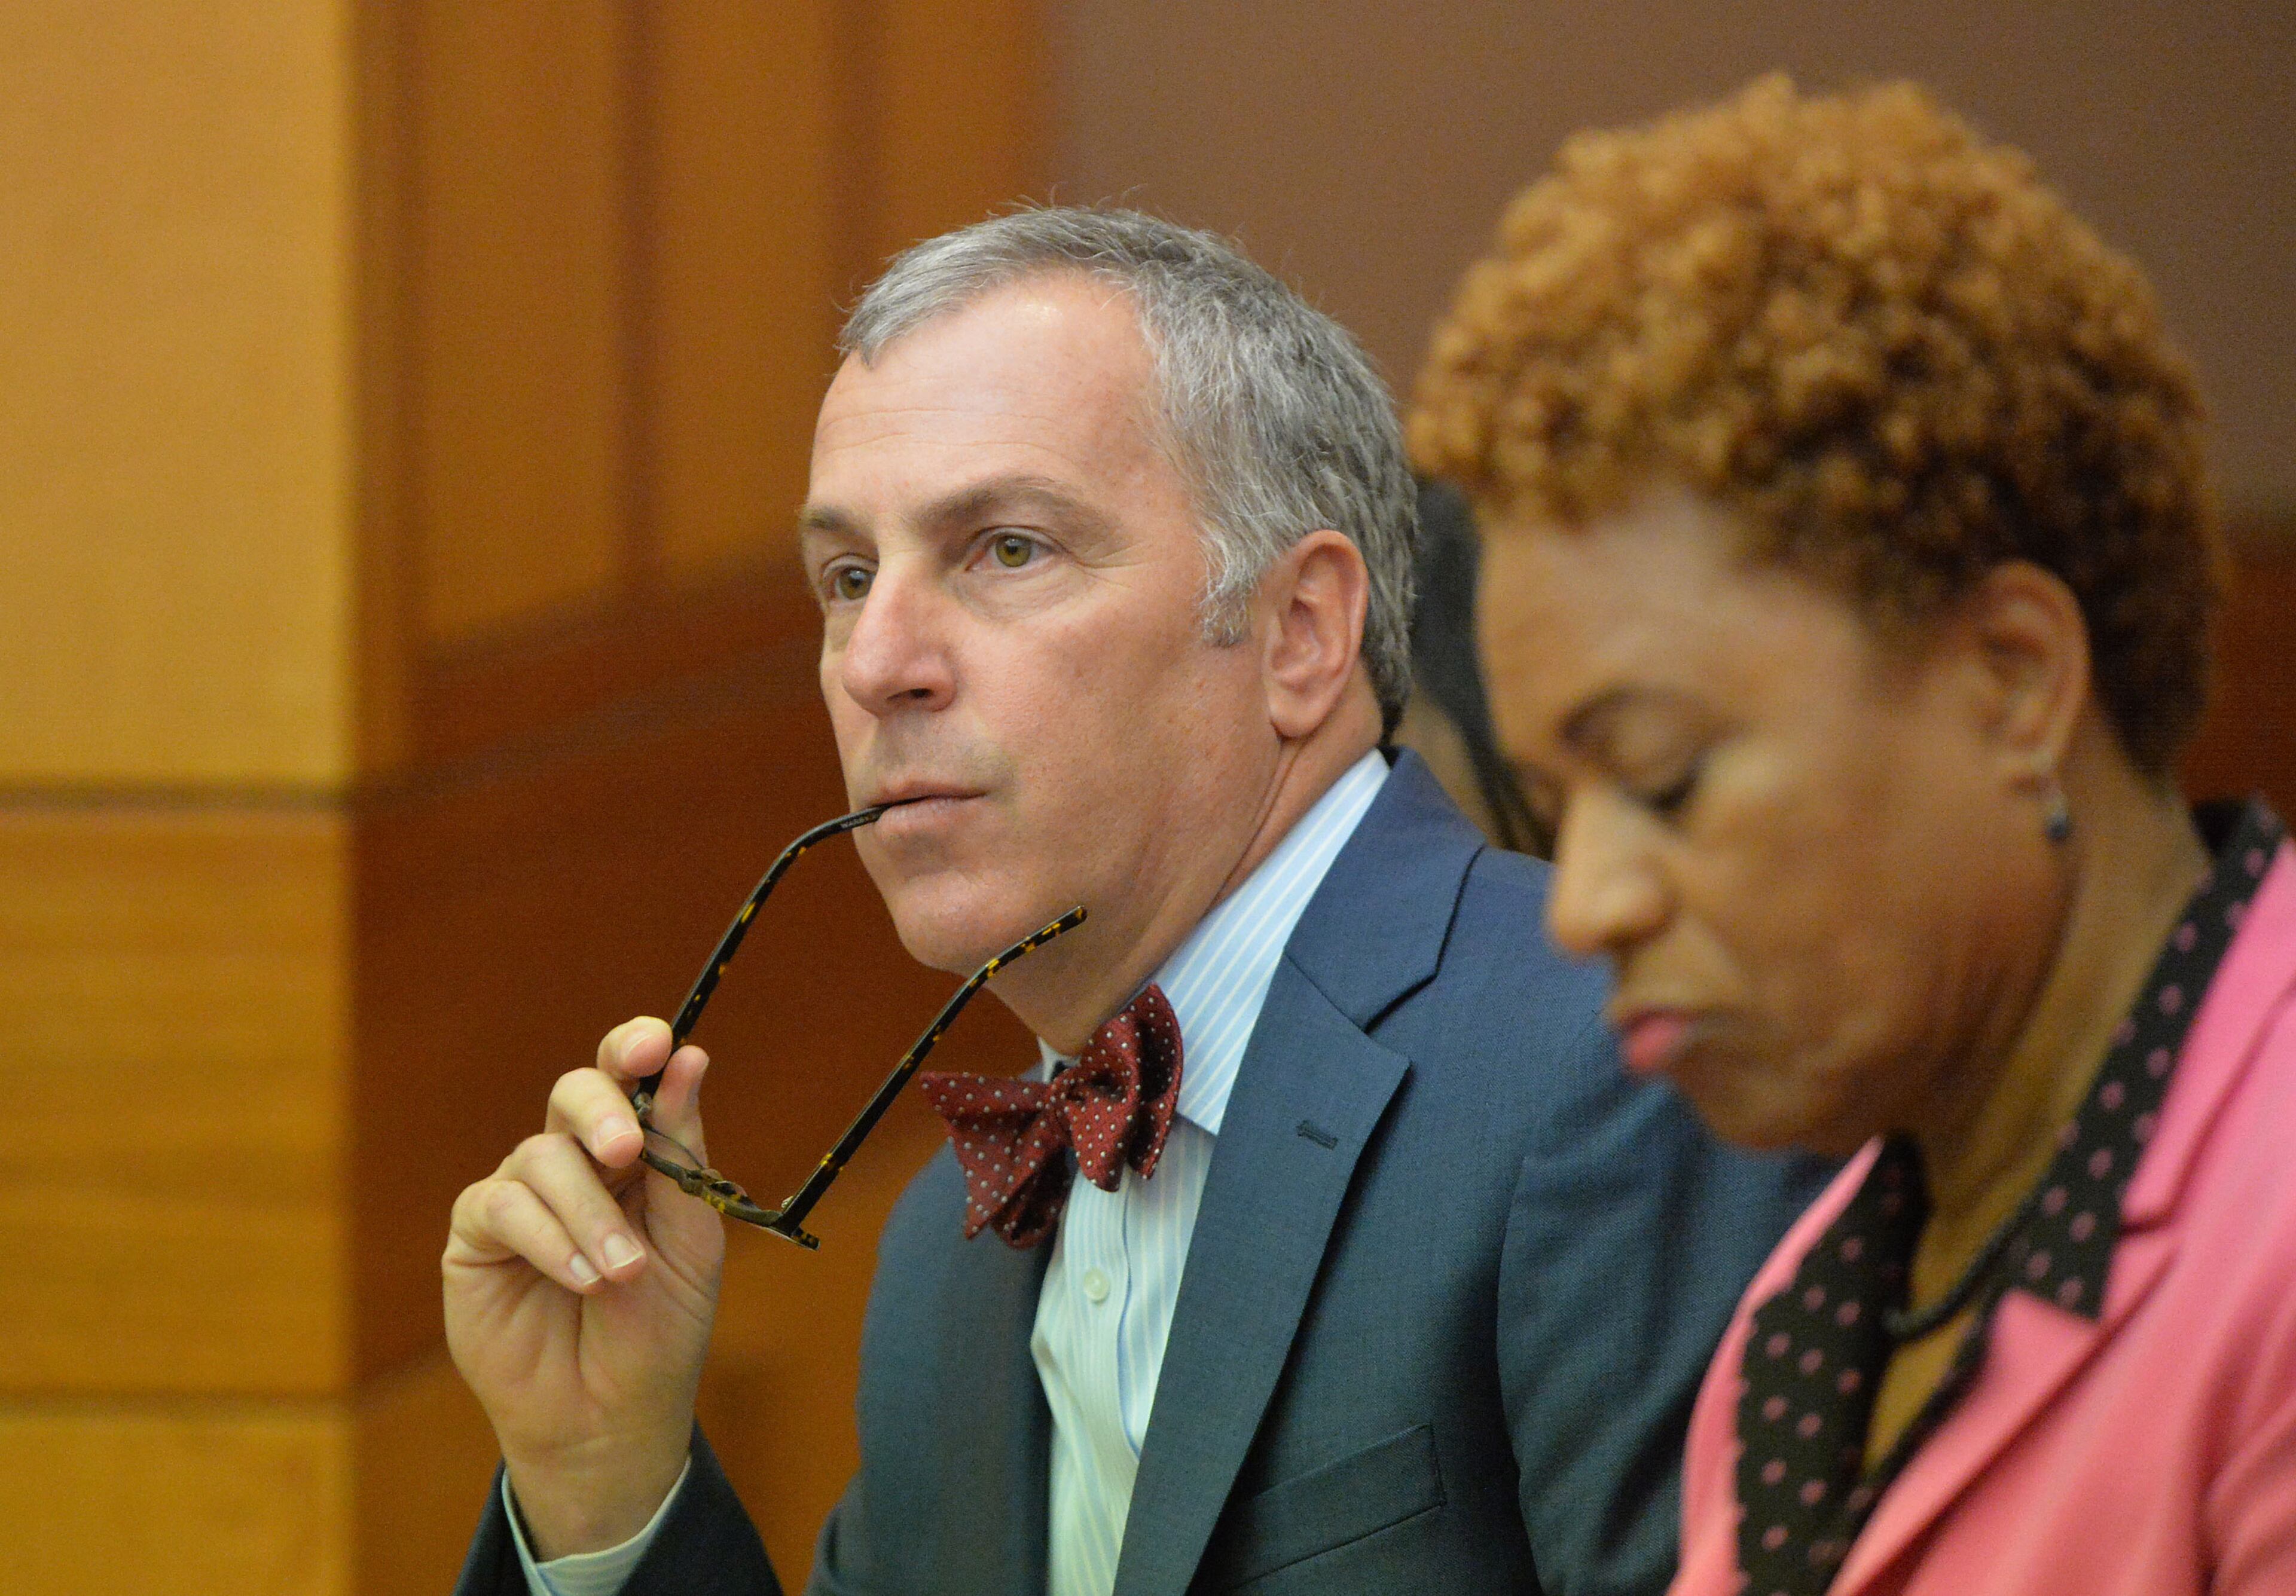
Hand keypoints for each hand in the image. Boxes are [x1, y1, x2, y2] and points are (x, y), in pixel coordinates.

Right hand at [443, 1018, 725, 1557]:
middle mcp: (574, 1163)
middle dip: (601, 1109)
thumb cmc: (660, 1329)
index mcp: (635, 1155)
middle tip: (625, 1150)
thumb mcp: (691, 1240)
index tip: (656, 1044)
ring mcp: (522, 1195)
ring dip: (588, 1214)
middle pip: (573, 1091)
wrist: (613, 1417)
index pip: (628, 1078)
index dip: (634, 1047)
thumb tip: (689, 1058)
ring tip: (619, 1274)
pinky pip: (503, 1206)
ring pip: (542, 1156)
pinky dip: (548, 1239)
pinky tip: (580, 1280)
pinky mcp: (477, 1237)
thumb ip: (684, 1153)